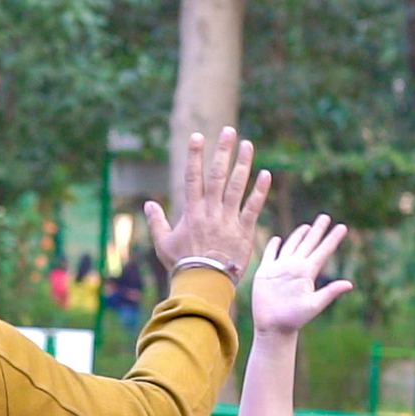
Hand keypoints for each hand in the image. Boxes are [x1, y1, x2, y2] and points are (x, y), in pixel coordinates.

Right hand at [143, 127, 270, 281]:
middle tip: (229, 131)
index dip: (195, 156)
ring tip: (248, 144)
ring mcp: (228, 220)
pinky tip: (266, 174)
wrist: (203, 284)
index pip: (193, 178)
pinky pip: (253, 208)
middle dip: (223, 152)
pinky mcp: (244, 232)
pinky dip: (260, 191)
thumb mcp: (163, 244)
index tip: (198, 136)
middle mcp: (211, 212)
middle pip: (217, 176)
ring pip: (237, 187)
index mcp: (192, 213)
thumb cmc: (182, 266)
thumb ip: (157, 222)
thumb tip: (148, 204)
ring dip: (243, 164)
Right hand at [251, 216, 352, 335]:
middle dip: (317, 230)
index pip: (323, 251)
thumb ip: (330, 293)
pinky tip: (278, 239)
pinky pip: (270, 255)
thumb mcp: (314, 305)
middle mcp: (295, 268)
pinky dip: (273, 246)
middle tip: (326, 216)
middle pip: (309, 244)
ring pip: (291, 246)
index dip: (332, 239)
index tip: (343, 227)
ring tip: (307, 226)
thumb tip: (349, 285)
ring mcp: (280, 269)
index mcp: (307, 273)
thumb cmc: (294, 319)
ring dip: (299, 235)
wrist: (273, 327)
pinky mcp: (265, 273)